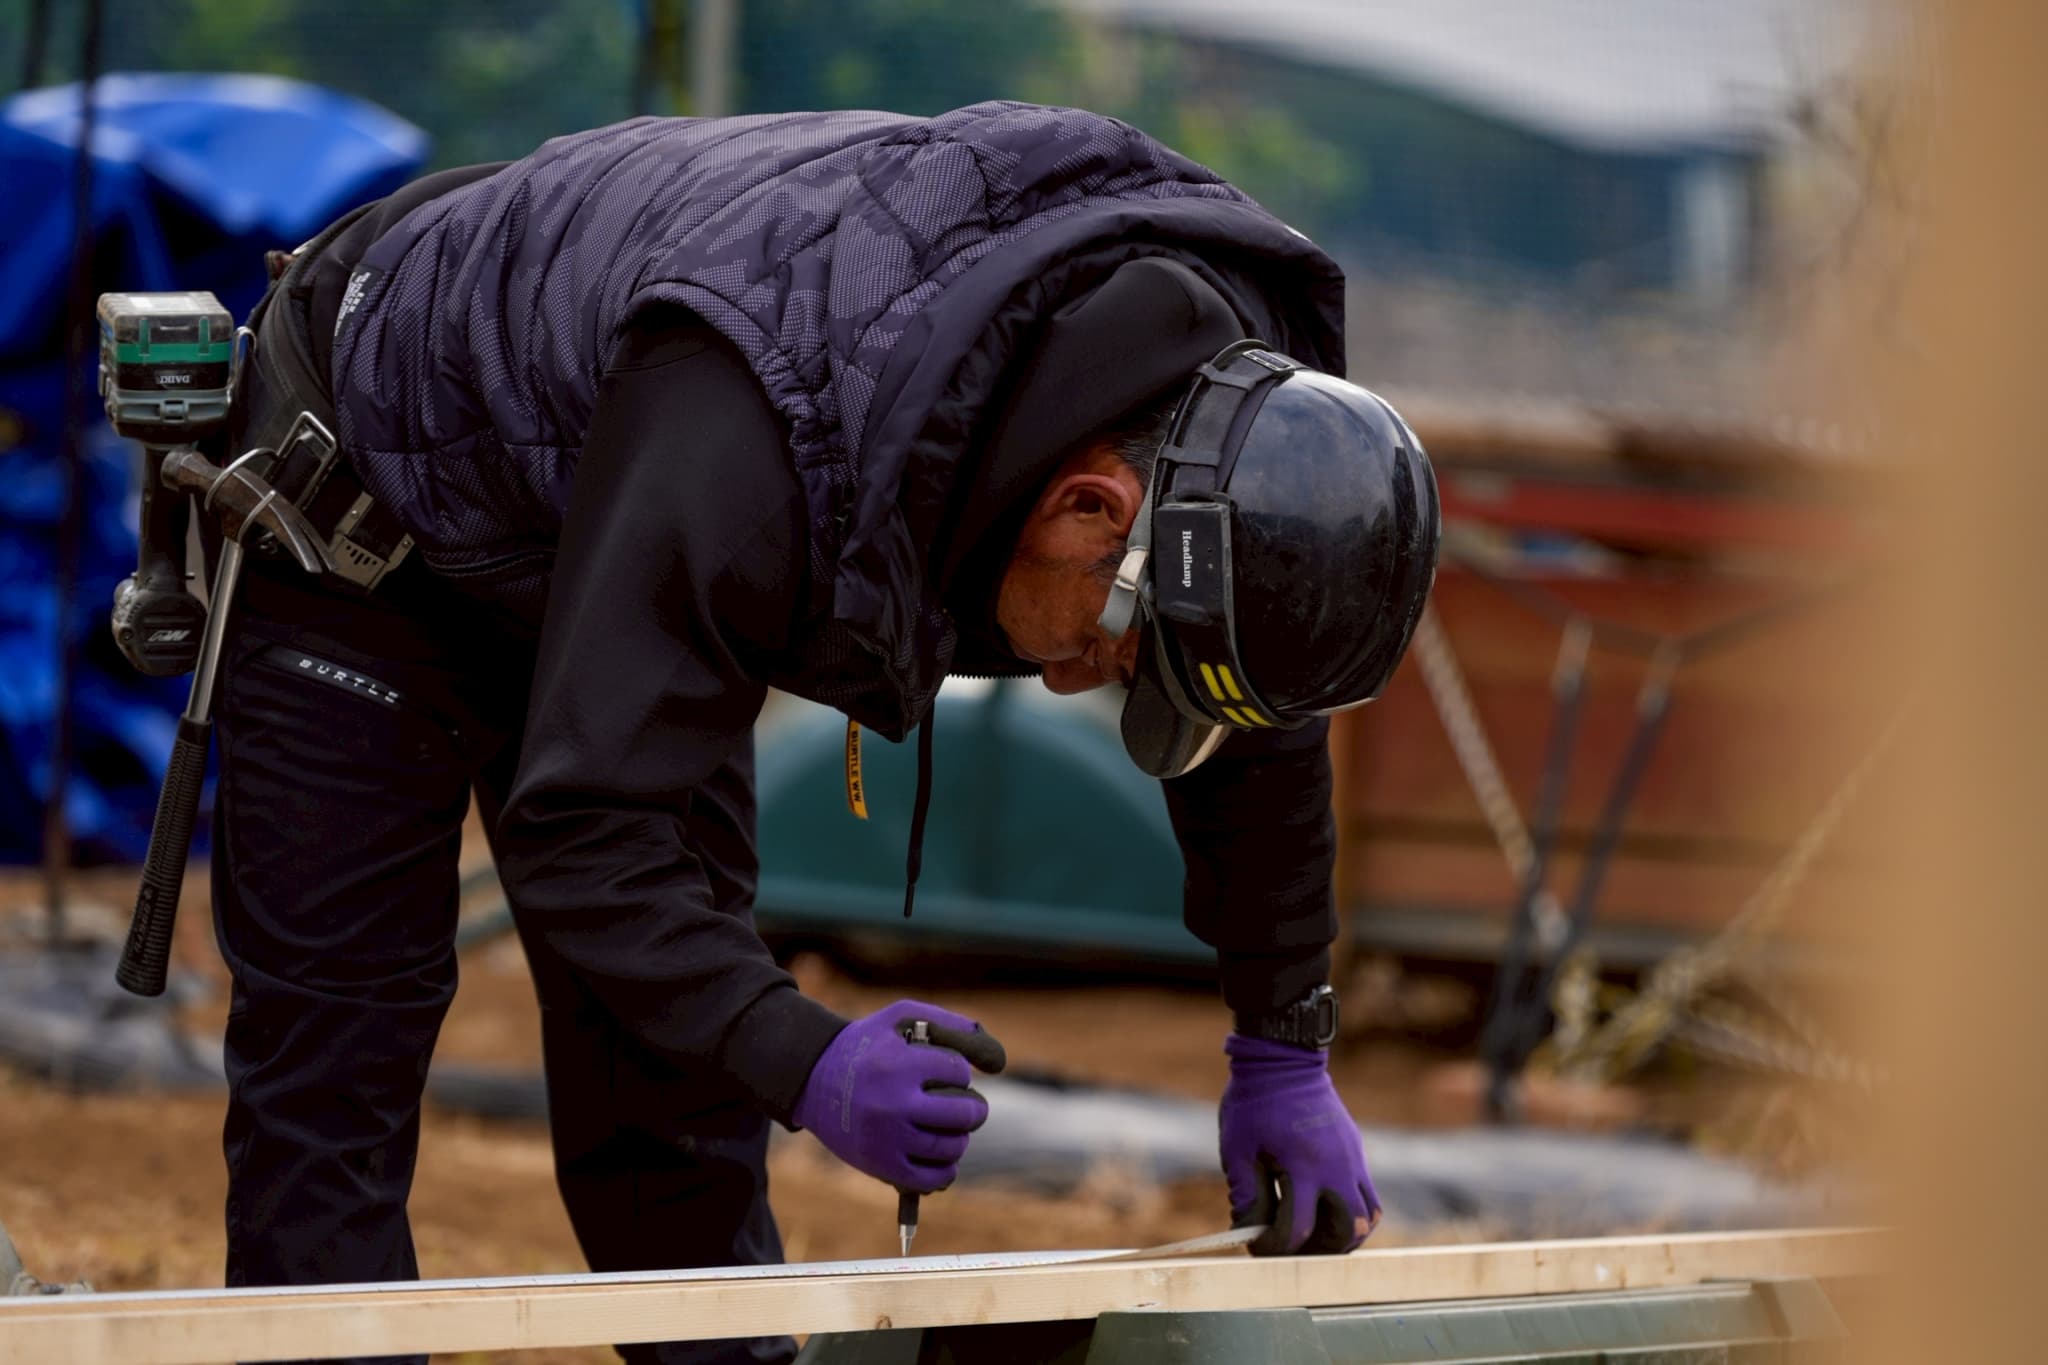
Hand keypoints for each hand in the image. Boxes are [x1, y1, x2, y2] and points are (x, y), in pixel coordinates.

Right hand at [792, 1000, 1006, 1192]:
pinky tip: (943, 1157)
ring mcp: (888, 1138)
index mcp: (899, 1064)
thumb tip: (997, 1060)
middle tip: (967, 1106)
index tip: (946, 1071)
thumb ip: (949, 1024)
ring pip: (951, 1146)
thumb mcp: (900, 1018)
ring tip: (951, 1128)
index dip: (958, 1071)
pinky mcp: (881, 1165)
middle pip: (963, 1112)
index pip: (958, 1072)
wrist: (812, 1079)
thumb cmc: (866, 1045)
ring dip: (960, 1137)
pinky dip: (946, 1170)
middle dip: (972, 1107)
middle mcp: (894, 1103)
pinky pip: (932, 1179)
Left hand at [1220, 1033, 1380, 1254]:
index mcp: (1302, 1166)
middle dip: (1320, 1250)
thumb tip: (1249, 1232)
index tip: (1258, 1247)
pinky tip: (1324, 1210)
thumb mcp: (1238, 1149)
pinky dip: (1352, 1212)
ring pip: (1368, 1217)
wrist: (1284, 1061)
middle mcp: (1336, 1166)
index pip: (1299, 1228)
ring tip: (1315, 1236)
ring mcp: (1352, 1159)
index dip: (1276, 1247)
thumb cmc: (1254, 1104)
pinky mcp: (1356, 1152)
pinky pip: (1368, 1194)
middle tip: (1293, 1247)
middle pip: (1347, 1231)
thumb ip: (1246, 1194)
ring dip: (1344, 1235)